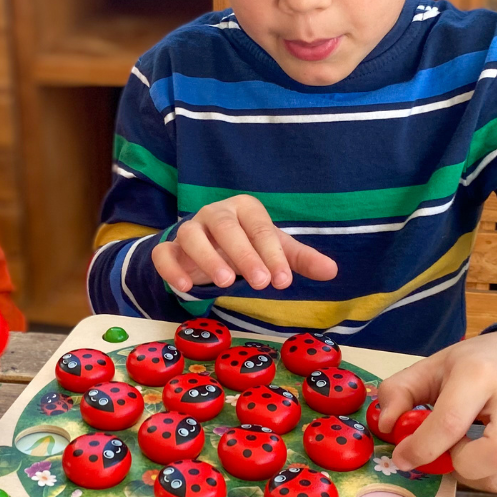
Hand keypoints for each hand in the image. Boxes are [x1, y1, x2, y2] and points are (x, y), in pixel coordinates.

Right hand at [151, 195, 337, 292]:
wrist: (206, 246)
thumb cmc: (245, 246)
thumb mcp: (274, 252)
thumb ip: (299, 260)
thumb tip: (333, 271)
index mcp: (244, 208)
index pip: (259, 228)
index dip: (271, 254)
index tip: (283, 281)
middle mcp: (214, 214)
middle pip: (225, 228)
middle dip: (244, 255)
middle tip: (261, 284)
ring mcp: (188, 229)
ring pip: (191, 236)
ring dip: (208, 259)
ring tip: (227, 284)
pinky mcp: (168, 248)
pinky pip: (163, 254)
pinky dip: (171, 269)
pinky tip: (185, 288)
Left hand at [376, 329, 496, 492]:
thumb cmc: (478, 364)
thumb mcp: (433, 366)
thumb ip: (400, 391)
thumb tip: (385, 426)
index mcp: (481, 373)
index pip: (451, 422)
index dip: (420, 448)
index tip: (403, 456)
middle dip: (461, 465)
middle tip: (448, 449)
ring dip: (475, 475)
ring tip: (465, 451)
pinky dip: (492, 477)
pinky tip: (484, 454)